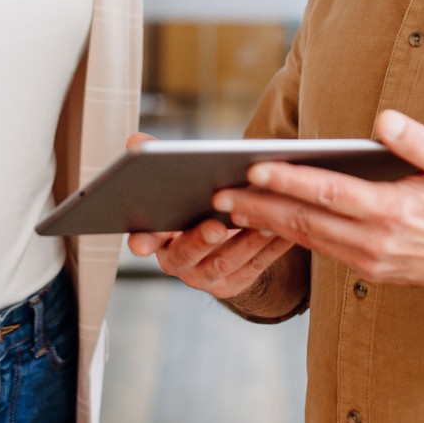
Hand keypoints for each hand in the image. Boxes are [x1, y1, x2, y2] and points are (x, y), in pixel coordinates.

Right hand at [123, 132, 296, 299]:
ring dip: (246, 240)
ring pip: (226, 260)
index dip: (143, 240)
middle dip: (201, 239)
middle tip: (216, 225)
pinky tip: (287, 228)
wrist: (218, 248)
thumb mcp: (174, 188)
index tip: (142, 241)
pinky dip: (271, 247)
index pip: (145, 240)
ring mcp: (207, 276)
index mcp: (157, 239)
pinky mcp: (236, 282)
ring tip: (265, 219)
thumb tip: (136, 141)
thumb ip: (156, 164)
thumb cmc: (193, 209)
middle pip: (188, 252)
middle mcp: (179, 262)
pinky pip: (255, 265)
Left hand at [215, 109, 423, 295]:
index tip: (255, 169)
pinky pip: (322, 250)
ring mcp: (371, 260)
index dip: (290, 182)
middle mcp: (377, 240)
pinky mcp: (368, 269)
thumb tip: (381, 121)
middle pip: (307, 222)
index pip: (331, 194)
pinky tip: (267, 222)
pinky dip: (290, 237)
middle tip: (218, 195)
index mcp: (395, 211)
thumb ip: (417, 140)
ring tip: (230, 208)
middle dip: (259, 207)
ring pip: (308, 240)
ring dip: (267, 224)